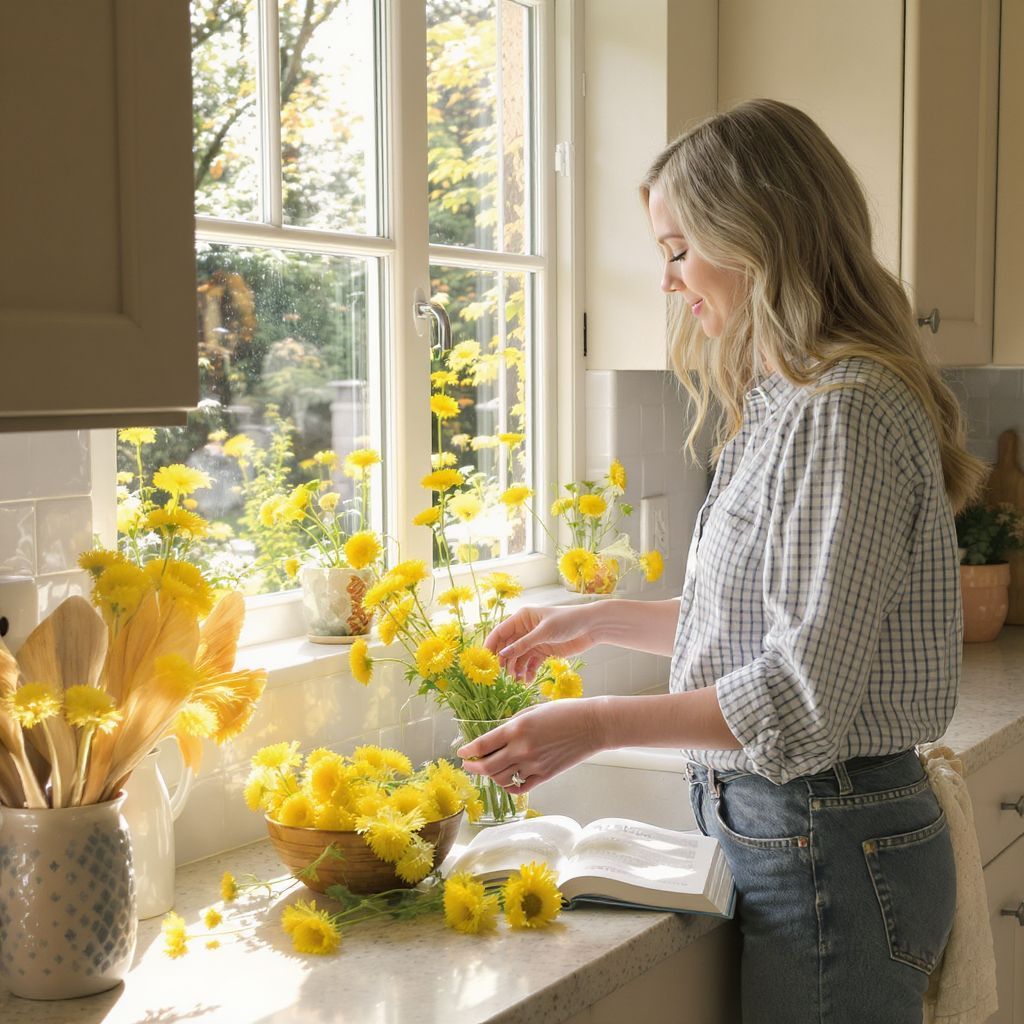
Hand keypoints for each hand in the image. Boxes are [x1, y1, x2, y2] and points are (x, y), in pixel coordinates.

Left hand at [457, 697, 605, 793]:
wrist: (592, 725)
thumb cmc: (564, 712)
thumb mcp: (533, 710)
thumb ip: (513, 724)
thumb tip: (497, 737)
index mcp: (516, 729)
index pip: (483, 745)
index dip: (468, 751)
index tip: (461, 753)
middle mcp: (521, 749)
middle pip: (487, 766)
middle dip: (473, 766)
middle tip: (468, 764)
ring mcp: (533, 764)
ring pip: (500, 778)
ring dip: (490, 776)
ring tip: (489, 769)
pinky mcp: (545, 775)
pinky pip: (519, 787)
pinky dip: (508, 786)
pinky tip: (506, 780)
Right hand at [484, 604, 602, 681]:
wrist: (591, 627)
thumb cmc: (568, 621)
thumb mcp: (543, 633)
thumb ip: (523, 645)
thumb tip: (502, 655)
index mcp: (522, 618)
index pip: (500, 632)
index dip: (492, 646)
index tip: (486, 661)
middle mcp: (526, 629)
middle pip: (508, 647)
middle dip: (505, 661)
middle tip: (504, 675)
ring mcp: (534, 641)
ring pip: (519, 658)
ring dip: (517, 669)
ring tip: (518, 680)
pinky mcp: (544, 651)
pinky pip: (531, 663)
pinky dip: (528, 672)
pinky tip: (528, 680)